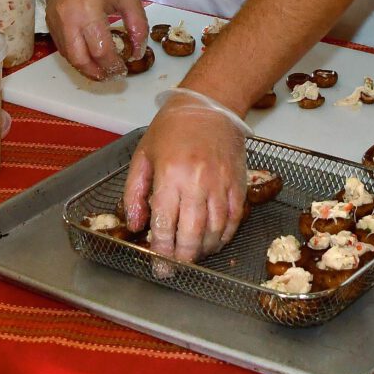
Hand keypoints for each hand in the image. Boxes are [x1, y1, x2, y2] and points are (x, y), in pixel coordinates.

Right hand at [45, 0, 147, 81]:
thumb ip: (137, 24)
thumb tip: (138, 52)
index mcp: (87, 10)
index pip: (101, 50)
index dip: (114, 65)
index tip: (125, 68)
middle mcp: (67, 19)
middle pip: (80, 60)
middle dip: (98, 73)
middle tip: (113, 75)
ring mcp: (55, 21)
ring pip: (69, 57)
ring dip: (86, 68)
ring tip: (103, 69)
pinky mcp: (49, 21)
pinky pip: (62, 47)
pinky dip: (76, 56)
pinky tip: (91, 56)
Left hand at [121, 88, 248, 263]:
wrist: (209, 105)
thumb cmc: (172, 129)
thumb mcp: (142, 156)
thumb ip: (134, 193)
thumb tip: (136, 224)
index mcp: (170, 175)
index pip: (165, 222)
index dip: (162, 249)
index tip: (158, 264)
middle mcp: (198, 182)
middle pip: (192, 233)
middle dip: (183, 257)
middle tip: (175, 268)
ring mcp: (222, 183)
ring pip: (215, 230)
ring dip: (204, 249)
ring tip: (193, 256)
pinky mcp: (239, 183)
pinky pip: (235, 218)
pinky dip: (225, 235)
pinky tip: (214, 242)